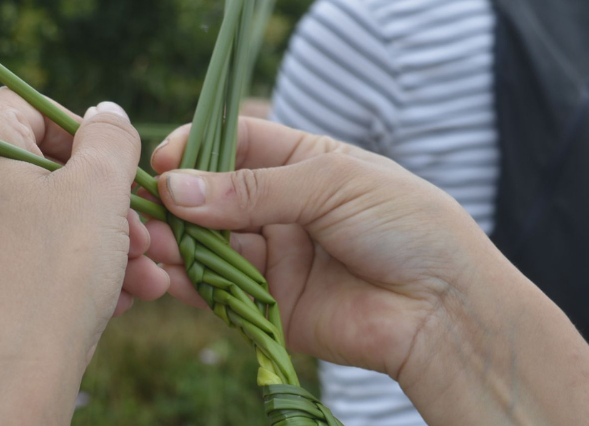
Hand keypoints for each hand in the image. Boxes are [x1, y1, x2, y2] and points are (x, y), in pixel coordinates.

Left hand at [0, 89, 168, 424]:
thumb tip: (105, 115)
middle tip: (145, 237)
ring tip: (145, 277)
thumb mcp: (98, 190)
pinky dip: (70, 271)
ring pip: (39, 222)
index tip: (123, 175)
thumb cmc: (53, 276)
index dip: (87, 136)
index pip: (31, 107)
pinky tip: (116, 300)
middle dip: (107, 206)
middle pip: (41, 172)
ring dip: (101, 244)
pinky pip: (23, 258)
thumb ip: (110, 138)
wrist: (4, 388)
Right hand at [145, 117, 489, 376]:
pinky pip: (220, 289)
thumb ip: (254, 190)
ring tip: (150, 241)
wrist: (444, 309)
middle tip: (145, 205)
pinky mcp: (270, 304)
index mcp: (305, 163)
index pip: (238, 143)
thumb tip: (177, 188)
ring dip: (177, 241)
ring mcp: (276, 257)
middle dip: (179, 199)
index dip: (197, 147)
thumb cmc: (405, 225)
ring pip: (210, 243)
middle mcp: (284, 208)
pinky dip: (190, 282)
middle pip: (214, 196)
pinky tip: (167, 273)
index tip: (162, 160)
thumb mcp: (332, 184)